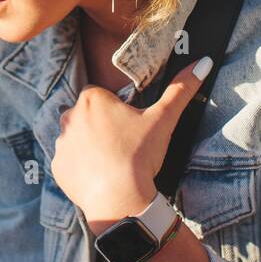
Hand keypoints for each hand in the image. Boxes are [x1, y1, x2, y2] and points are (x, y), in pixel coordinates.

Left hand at [50, 56, 211, 234]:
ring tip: (112, 162)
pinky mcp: (57, 167)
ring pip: (78, 138)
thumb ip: (181, 89)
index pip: (104, 96)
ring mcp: (61, 142)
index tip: (130, 128)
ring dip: (90, 146)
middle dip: (102, 127)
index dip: (118, 111)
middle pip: (89, 116)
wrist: (119, 199)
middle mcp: (70, 116)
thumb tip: (203, 62)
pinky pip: (69, 162)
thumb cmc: (140, 155)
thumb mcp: (164, 119)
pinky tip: (99, 176)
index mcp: (92, 98)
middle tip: (124, 146)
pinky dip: (81, 168)